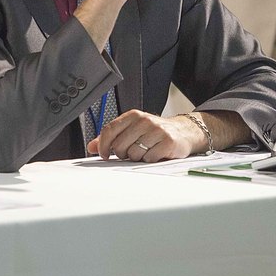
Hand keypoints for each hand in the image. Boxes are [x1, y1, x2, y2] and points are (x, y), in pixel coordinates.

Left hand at [87, 110, 202, 161]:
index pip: (110, 130)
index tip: (104, 154)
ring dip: (137, 158)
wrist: (183, 132)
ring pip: (133, 154)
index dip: (103, 145)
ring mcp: (156, 130)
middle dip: (122, 154)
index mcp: (133, 116)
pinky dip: (150, 160)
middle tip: (130, 152)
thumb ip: (111, 137)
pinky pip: (149, 159)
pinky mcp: (167, 142)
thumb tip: (92, 147)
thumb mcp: (132, 129)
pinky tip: (155, 154)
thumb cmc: (154, 132)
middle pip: (120, 145)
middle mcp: (144, 120)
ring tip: (145, 152)